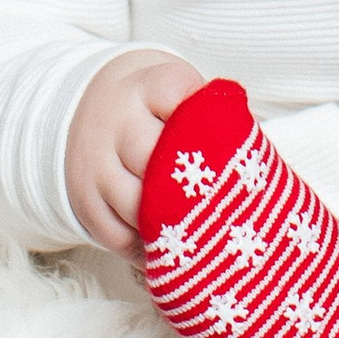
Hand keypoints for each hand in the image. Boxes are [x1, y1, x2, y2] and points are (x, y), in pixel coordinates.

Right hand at [65, 48, 203, 252]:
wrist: (93, 103)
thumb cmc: (159, 109)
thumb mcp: (180, 94)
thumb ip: (212, 117)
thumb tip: (255, 164)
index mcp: (148, 87)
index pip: (174, 96)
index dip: (202, 121)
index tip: (223, 145)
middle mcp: (117, 122)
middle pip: (151, 157)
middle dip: (185, 185)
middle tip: (216, 204)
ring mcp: (95, 162)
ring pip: (132, 204)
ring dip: (166, 223)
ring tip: (197, 233)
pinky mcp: (83, 199)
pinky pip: (114, 236)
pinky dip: (143, 248)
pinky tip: (167, 250)